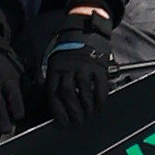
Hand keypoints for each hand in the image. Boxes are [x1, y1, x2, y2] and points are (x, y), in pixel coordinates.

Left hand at [42, 8, 114, 125]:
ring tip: (89, 116)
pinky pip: (100, 85)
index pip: (54, 93)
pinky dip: (100, 98)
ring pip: (84, 90)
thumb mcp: (56, 62)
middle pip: (68, 93)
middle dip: (72, 112)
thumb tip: (57, 105)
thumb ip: (56, 80)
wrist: (85, 30)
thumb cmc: (69, 51)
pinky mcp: (98, 65)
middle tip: (77, 123)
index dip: (58, 111)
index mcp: (56, 69)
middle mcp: (68, 67)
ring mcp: (84, 66)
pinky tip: (99, 106)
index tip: (62, 124)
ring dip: (87, 106)